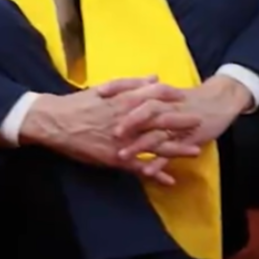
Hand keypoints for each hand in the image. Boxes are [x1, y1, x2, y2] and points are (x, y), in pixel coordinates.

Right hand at [20, 77, 199, 185]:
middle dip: (183, 123)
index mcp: (127, 102)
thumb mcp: (106, 87)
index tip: (188, 99)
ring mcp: (124, 141)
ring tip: (196, 152)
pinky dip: (155, 173)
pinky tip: (170, 180)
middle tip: (201, 122)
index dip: (174, 98)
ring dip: (177, 149)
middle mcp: (129, 121)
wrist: (56, 122)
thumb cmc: (80, 103)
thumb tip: (155, 78)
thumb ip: (132, 83)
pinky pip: (139, 167)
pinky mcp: (115, 158)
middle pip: (162, 121)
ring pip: (155, 145)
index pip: (157, 97)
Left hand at [109, 75, 249, 158]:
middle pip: (148, 111)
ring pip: (158, 134)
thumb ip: (148, 92)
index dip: (118, 88)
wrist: (222, 100)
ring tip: (122, 155)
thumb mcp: (169, 92)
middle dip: (130, 121)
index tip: (99, 93)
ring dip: (140, 145)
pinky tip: (147, 171)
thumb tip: (122, 92)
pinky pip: (172, 152)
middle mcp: (170, 107)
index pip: (138, 88)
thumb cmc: (191, 98)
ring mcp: (180, 124)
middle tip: (112, 132)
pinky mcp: (189, 138)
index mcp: (162, 94)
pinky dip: (160, 162)